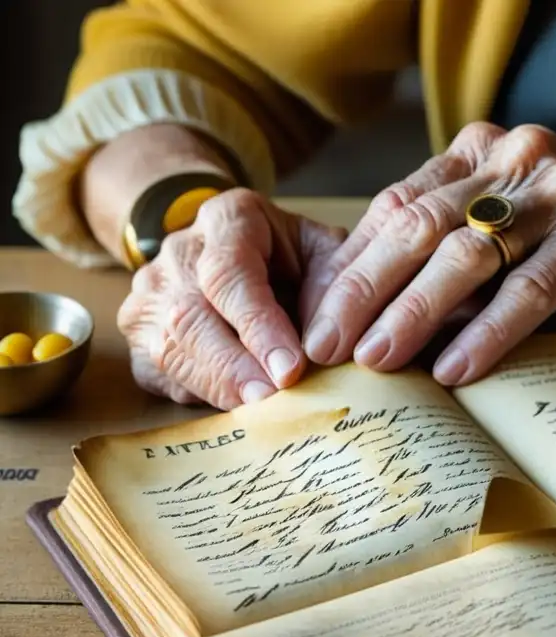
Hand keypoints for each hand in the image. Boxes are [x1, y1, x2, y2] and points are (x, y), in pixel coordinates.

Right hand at [117, 189, 346, 409]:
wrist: (224, 248)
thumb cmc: (286, 257)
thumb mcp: (320, 251)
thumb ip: (331, 286)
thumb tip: (325, 343)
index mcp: (226, 220)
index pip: (229, 273)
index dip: (257, 325)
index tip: (290, 367)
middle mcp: (178, 252)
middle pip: (191, 315)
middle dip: (234, 366)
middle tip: (272, 399)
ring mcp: (149, 293)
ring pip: (169, 348)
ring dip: (216, 386)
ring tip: (258, 410)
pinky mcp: (138, 335)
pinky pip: (160, 373)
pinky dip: (198, 394)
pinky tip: (233, 404)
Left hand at [300, 122, 555, 385]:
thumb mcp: (515, 225)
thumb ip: (456, 253)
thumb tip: (381, 320)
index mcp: (482, 153)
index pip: (396, 206)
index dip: (350, 263)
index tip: (316, 316)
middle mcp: (514, 160)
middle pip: (418, 226)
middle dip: (363, 290)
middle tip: (324, 345)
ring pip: (468, 254)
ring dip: (413, 312)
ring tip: (376, 361)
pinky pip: (532, 288)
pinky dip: (488, 331)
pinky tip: (455, 369)